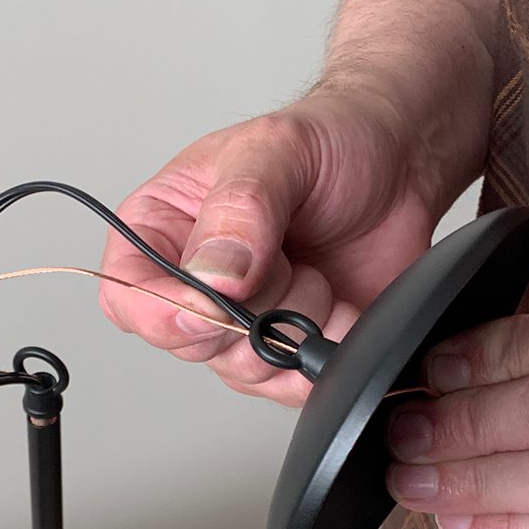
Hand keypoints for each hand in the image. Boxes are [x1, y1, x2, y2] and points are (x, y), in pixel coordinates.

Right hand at [98, 93, 441, 405]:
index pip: (127, 295)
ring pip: (241, 370)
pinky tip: (337, 304)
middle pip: (186, 342)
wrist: (402, 164)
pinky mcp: (290, 348)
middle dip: (250, 311)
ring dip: (294, 327)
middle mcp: (194, 281)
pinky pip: (291, 386)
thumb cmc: (332, 143)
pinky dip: (325, 352)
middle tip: (288, 259)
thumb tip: (211, 277)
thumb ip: (240, 209)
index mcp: (163, 227)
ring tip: (316, 272)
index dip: (164, 310)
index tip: (217, 297)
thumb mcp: (278, 150)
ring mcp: (244, 320)